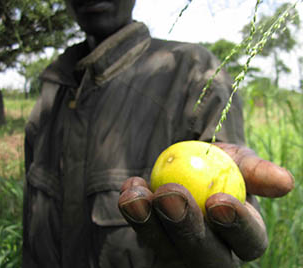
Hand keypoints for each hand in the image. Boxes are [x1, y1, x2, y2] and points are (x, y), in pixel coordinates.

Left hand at [118, 143, 293, 266]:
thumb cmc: (219, 165)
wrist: (188, 164)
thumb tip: (285, 181)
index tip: (219, 201)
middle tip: (171, 195)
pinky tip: (130, 190)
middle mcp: (213, 251)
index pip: (248, 241)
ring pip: (165, 248)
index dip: (236, 225)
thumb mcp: (239, 160)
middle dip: (186, 225)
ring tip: (137, 196)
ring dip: (148, 222)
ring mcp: (179, 250)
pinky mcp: (152, 239)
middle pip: (204, 254)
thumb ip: (257, 171)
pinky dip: (133, 211)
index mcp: (243, 235)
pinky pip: (140, 232)